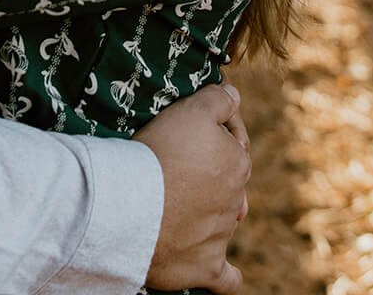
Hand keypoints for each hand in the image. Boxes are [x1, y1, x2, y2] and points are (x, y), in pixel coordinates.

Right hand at [134, 83, 250, 293]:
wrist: (134, 207)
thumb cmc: (161, 153)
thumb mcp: (192, 109)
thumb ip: (218, 99)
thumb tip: (234, 95)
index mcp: (238, 163)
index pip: (234, 142)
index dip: (215, 130)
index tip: (187, 128)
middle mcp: (236, 202)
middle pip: (227, 182)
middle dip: (210, 173)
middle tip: (177, 164)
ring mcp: (222, 237)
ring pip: (223, 223)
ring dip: (209, 215)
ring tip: (176, 205)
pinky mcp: (205, 268)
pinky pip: (225, 278)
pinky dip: (225, 276)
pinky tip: (224, 274)